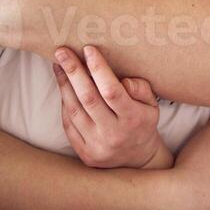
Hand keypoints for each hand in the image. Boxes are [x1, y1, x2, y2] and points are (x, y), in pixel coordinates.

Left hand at [53, 44, 172, 168]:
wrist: (137, 160)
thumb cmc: (142, 122)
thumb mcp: (151, 104)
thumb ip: (140, 88)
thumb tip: (121, 80)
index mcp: (133, 119)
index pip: (112, 91)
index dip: (99, 69)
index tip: (88, 49)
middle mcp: (113, 134)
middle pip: (88, 98)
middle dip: (73, 72)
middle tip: (61, 51)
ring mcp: (97, 146)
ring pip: (74, 110)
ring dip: (64, 84)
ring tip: (58, 64)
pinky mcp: (84, 154)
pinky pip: (69, 124)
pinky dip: (64, 102)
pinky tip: (63, 86)